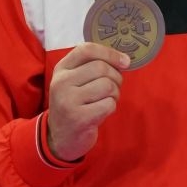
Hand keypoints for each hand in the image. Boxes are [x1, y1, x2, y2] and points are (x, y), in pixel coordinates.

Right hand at [46, 43, 128, 161]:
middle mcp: (61, 82)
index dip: (110, 53)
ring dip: (115, 93)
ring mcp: (68, 100)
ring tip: (106, 100)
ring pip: (107, 86)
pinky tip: (101, 111)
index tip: (125, 62)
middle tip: (114, 88)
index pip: (87, 49)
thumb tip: (124, 60)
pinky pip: (109, 104)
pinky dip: (111, 107)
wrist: (61, 137)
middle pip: (101, 67)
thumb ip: (92, 66)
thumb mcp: (74, 81)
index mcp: (61, 69)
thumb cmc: (74, 104)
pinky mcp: (79, 118)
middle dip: (116, 77)